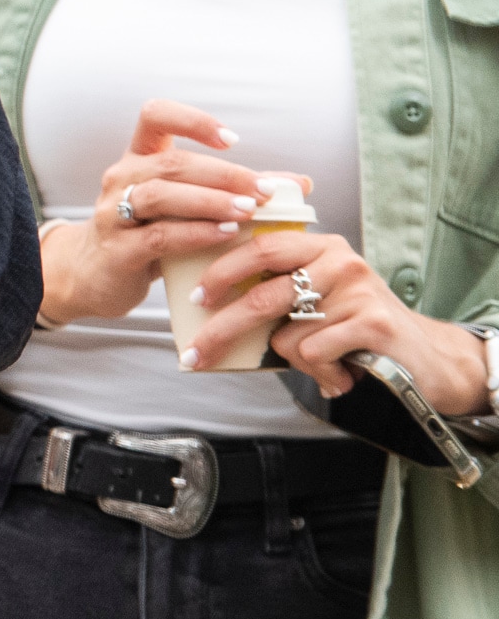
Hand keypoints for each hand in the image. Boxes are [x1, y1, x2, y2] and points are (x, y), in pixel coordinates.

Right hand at [38, 99, 259, 330]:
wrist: (93, 275)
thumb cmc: (147, 233)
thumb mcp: (185, 207)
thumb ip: (236, 192)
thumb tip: (299, 183)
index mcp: (138, 158)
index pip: (155, 116)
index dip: (193, 121)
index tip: (232, 140)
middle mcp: (122, 178)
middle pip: (172, 162)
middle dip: (225, 174)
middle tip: (265, 191)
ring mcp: (114, 213)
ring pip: (162, 194)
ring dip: (211, 201)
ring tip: (248, 211)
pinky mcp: (117, 249)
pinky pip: (159, 235)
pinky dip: (196, 233)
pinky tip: (225, 235)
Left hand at [185, 227, 494, 412]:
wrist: (423, 356)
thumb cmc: (356, 327)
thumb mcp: (317, 298)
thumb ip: (277, 290)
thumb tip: (208, 304)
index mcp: (321, 246)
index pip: (260, 248)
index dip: (222, 271)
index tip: (195, 296)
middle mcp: (340, 260)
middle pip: (263, 294)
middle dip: (223, 328)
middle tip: (197, 353)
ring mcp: (358, 290)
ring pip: (287, 334)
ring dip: (295, 359)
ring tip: (323, 362)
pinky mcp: (373, 322)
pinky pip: (314, 352)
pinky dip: (320, 372)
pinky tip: (342, 372)